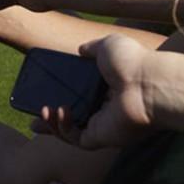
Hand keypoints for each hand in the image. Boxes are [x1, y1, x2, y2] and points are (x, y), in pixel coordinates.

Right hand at [31, 34, 153, 149]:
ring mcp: (102, 124)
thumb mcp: (108, 46)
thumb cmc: (133, 62)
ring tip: (42, 111)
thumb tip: (80, 49)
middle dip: (51, 117)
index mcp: (107, 88)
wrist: (148, 84)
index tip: (44, 89)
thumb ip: (92, 48)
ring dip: (52, 123)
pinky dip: (62, 128)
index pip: (80, 93)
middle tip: (35, 112)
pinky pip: (75, 138)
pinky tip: (58, 111)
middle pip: (73, 115)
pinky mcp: (100, 137)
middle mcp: (104, 108)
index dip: (62, 92)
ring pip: (70, 130)